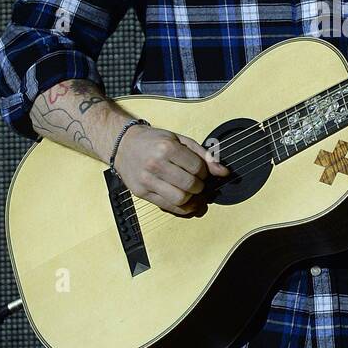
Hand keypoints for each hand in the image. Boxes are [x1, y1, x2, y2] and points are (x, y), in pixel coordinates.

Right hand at [113, 125, 229, 215]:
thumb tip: (223, 172)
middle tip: (198, 182)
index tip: (202, 172)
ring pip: (180, 199)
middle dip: (200, 186)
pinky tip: (186, 202)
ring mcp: (147, 180)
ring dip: (192, 199)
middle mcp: (155, 164)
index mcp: (167, 148)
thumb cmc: (153, 141)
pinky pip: (167, 206)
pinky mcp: (141, 193)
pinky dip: (181, 208)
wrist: (123, 144)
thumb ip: (203, 155)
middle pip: (190, 185)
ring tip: (192, 192)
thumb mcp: (180, 140)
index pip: (197, 168)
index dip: (205, 172)